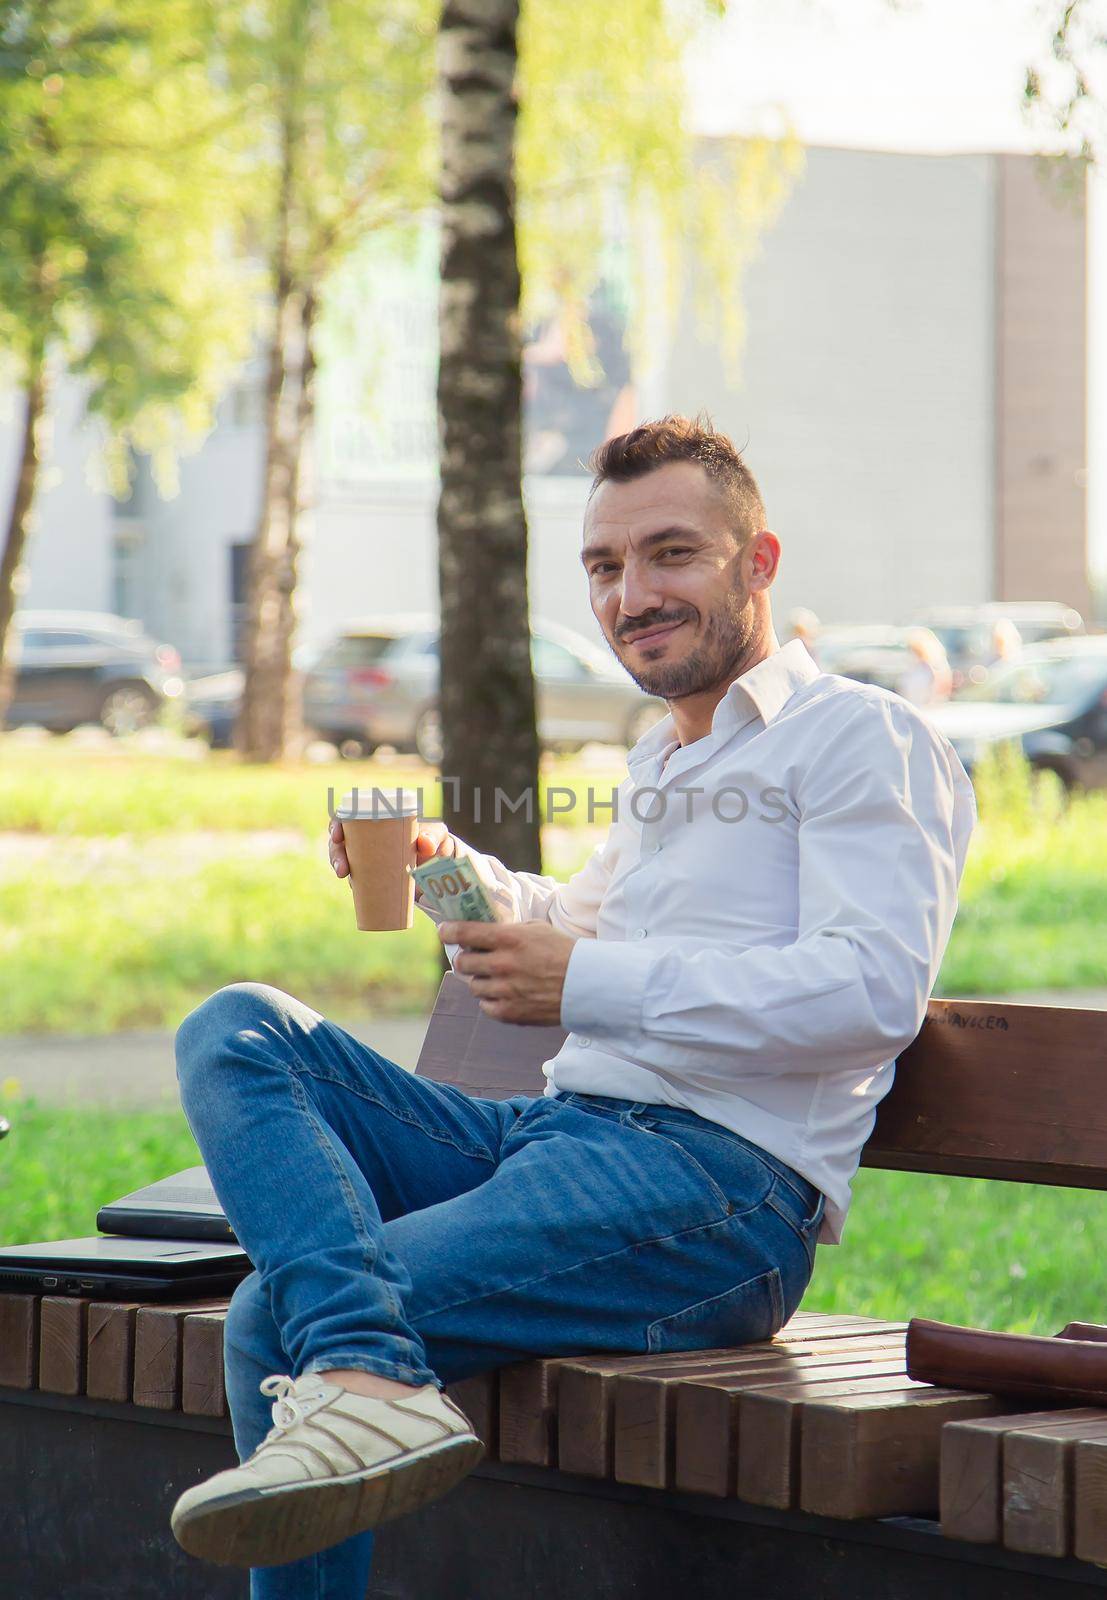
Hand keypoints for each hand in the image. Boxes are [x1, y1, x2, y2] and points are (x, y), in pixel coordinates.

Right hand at [329, 817, 456, 881]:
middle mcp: (367, 833)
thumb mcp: (437, 834)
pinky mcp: (371, 870)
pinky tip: (352, 885)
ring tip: (344, 875)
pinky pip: (355, 874)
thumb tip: (425, 845)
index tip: (337, 835)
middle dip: (335, 852)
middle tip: (342, 868)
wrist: (441, 864)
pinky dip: (351, 879)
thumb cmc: (435, 840)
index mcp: (377, 817)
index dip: (336, 824)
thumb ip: (434, 836)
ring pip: (343, 856)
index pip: (348, 815)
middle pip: (341, 839)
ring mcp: (367, 853)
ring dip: (338, 865)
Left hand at [440, 920, 576, 1024]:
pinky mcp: (509, 1012)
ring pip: (473, 985)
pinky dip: (491, 999)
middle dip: (466, 958)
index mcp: (509, 939)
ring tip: (497, 977)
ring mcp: (505, 990)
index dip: (449, 931)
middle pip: (462, 961)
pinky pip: (485, 1006)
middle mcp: (503, 964)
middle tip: (474, 957)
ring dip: (480, 979)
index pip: (465, 932)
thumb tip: (482, 933)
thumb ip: (508, 930)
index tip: (445, 931)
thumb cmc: (562, 952)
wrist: (586, 985)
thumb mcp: (537, 929)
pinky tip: (505, 993)